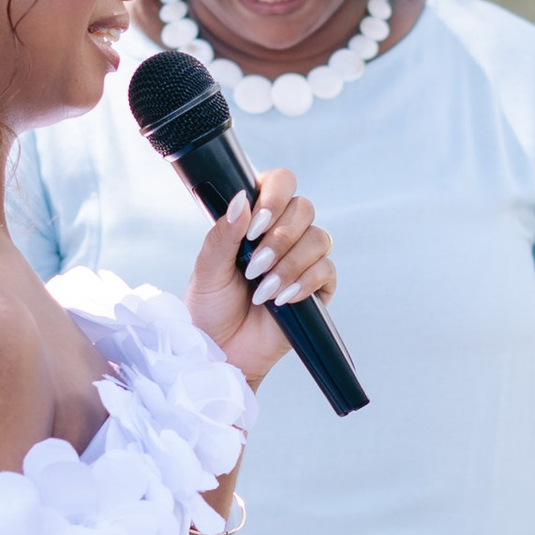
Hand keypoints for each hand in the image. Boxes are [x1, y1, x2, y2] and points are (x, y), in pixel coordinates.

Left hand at [186, 172, 333, 387]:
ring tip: (263, 290)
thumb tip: (241, 200)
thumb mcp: (208, 268)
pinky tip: (282, 299)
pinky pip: (326, 271)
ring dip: (289, 264)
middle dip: (280, 238)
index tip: (254, 226)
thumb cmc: (211, 308)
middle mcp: (283, 233)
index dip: (274, 196)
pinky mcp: (318, 288)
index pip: (280, 183)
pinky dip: (304, 283)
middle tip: (254, 266)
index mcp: (257, 218)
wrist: (222, 351)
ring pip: (319, 238)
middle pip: (304, 208)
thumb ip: (224, 234)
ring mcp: (303, 259)